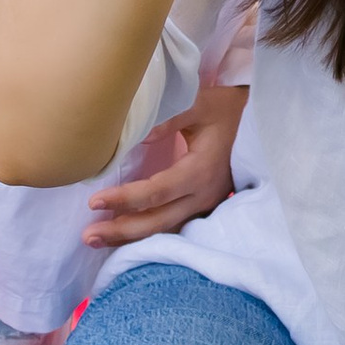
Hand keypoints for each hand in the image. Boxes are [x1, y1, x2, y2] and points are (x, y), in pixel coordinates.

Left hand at [82, 81, 247, 246]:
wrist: (257, 121)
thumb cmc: (225, 109)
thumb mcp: (199, 104)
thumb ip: (169, 117)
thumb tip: (135, 134)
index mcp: (201, 171)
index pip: (157, 192)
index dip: (126, 199)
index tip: (95, 201)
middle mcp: (203, 196)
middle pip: (158, 221)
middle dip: (122, 231)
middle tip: (88, 235)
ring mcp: (205, 206)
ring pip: (164, 230)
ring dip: (130, 238)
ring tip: (96, 240)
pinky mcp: (202, 207)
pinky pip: (172, 226)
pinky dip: (146, 233)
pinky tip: (123, 237)